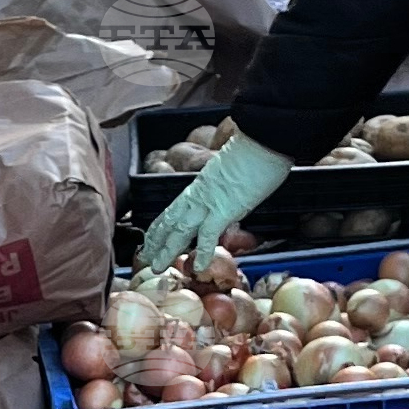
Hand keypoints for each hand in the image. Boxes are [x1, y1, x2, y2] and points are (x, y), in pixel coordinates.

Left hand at [135, 133, 291, 277]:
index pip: (175, 209)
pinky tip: (198, 267)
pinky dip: (203, 252)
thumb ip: (226, 187)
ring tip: (158, 266)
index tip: (152, 239)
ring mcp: (209, 202)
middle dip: (157, 241)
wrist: (262, 142)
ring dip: (168, 249)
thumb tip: (232, 198)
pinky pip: (209, 235)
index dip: (161, 226)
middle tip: (146, 258)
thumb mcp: (232, 172)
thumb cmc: (254, 153)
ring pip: (181, 229)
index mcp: (200, 185)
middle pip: (171, 220)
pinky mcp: (223, 209)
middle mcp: (199, 194)